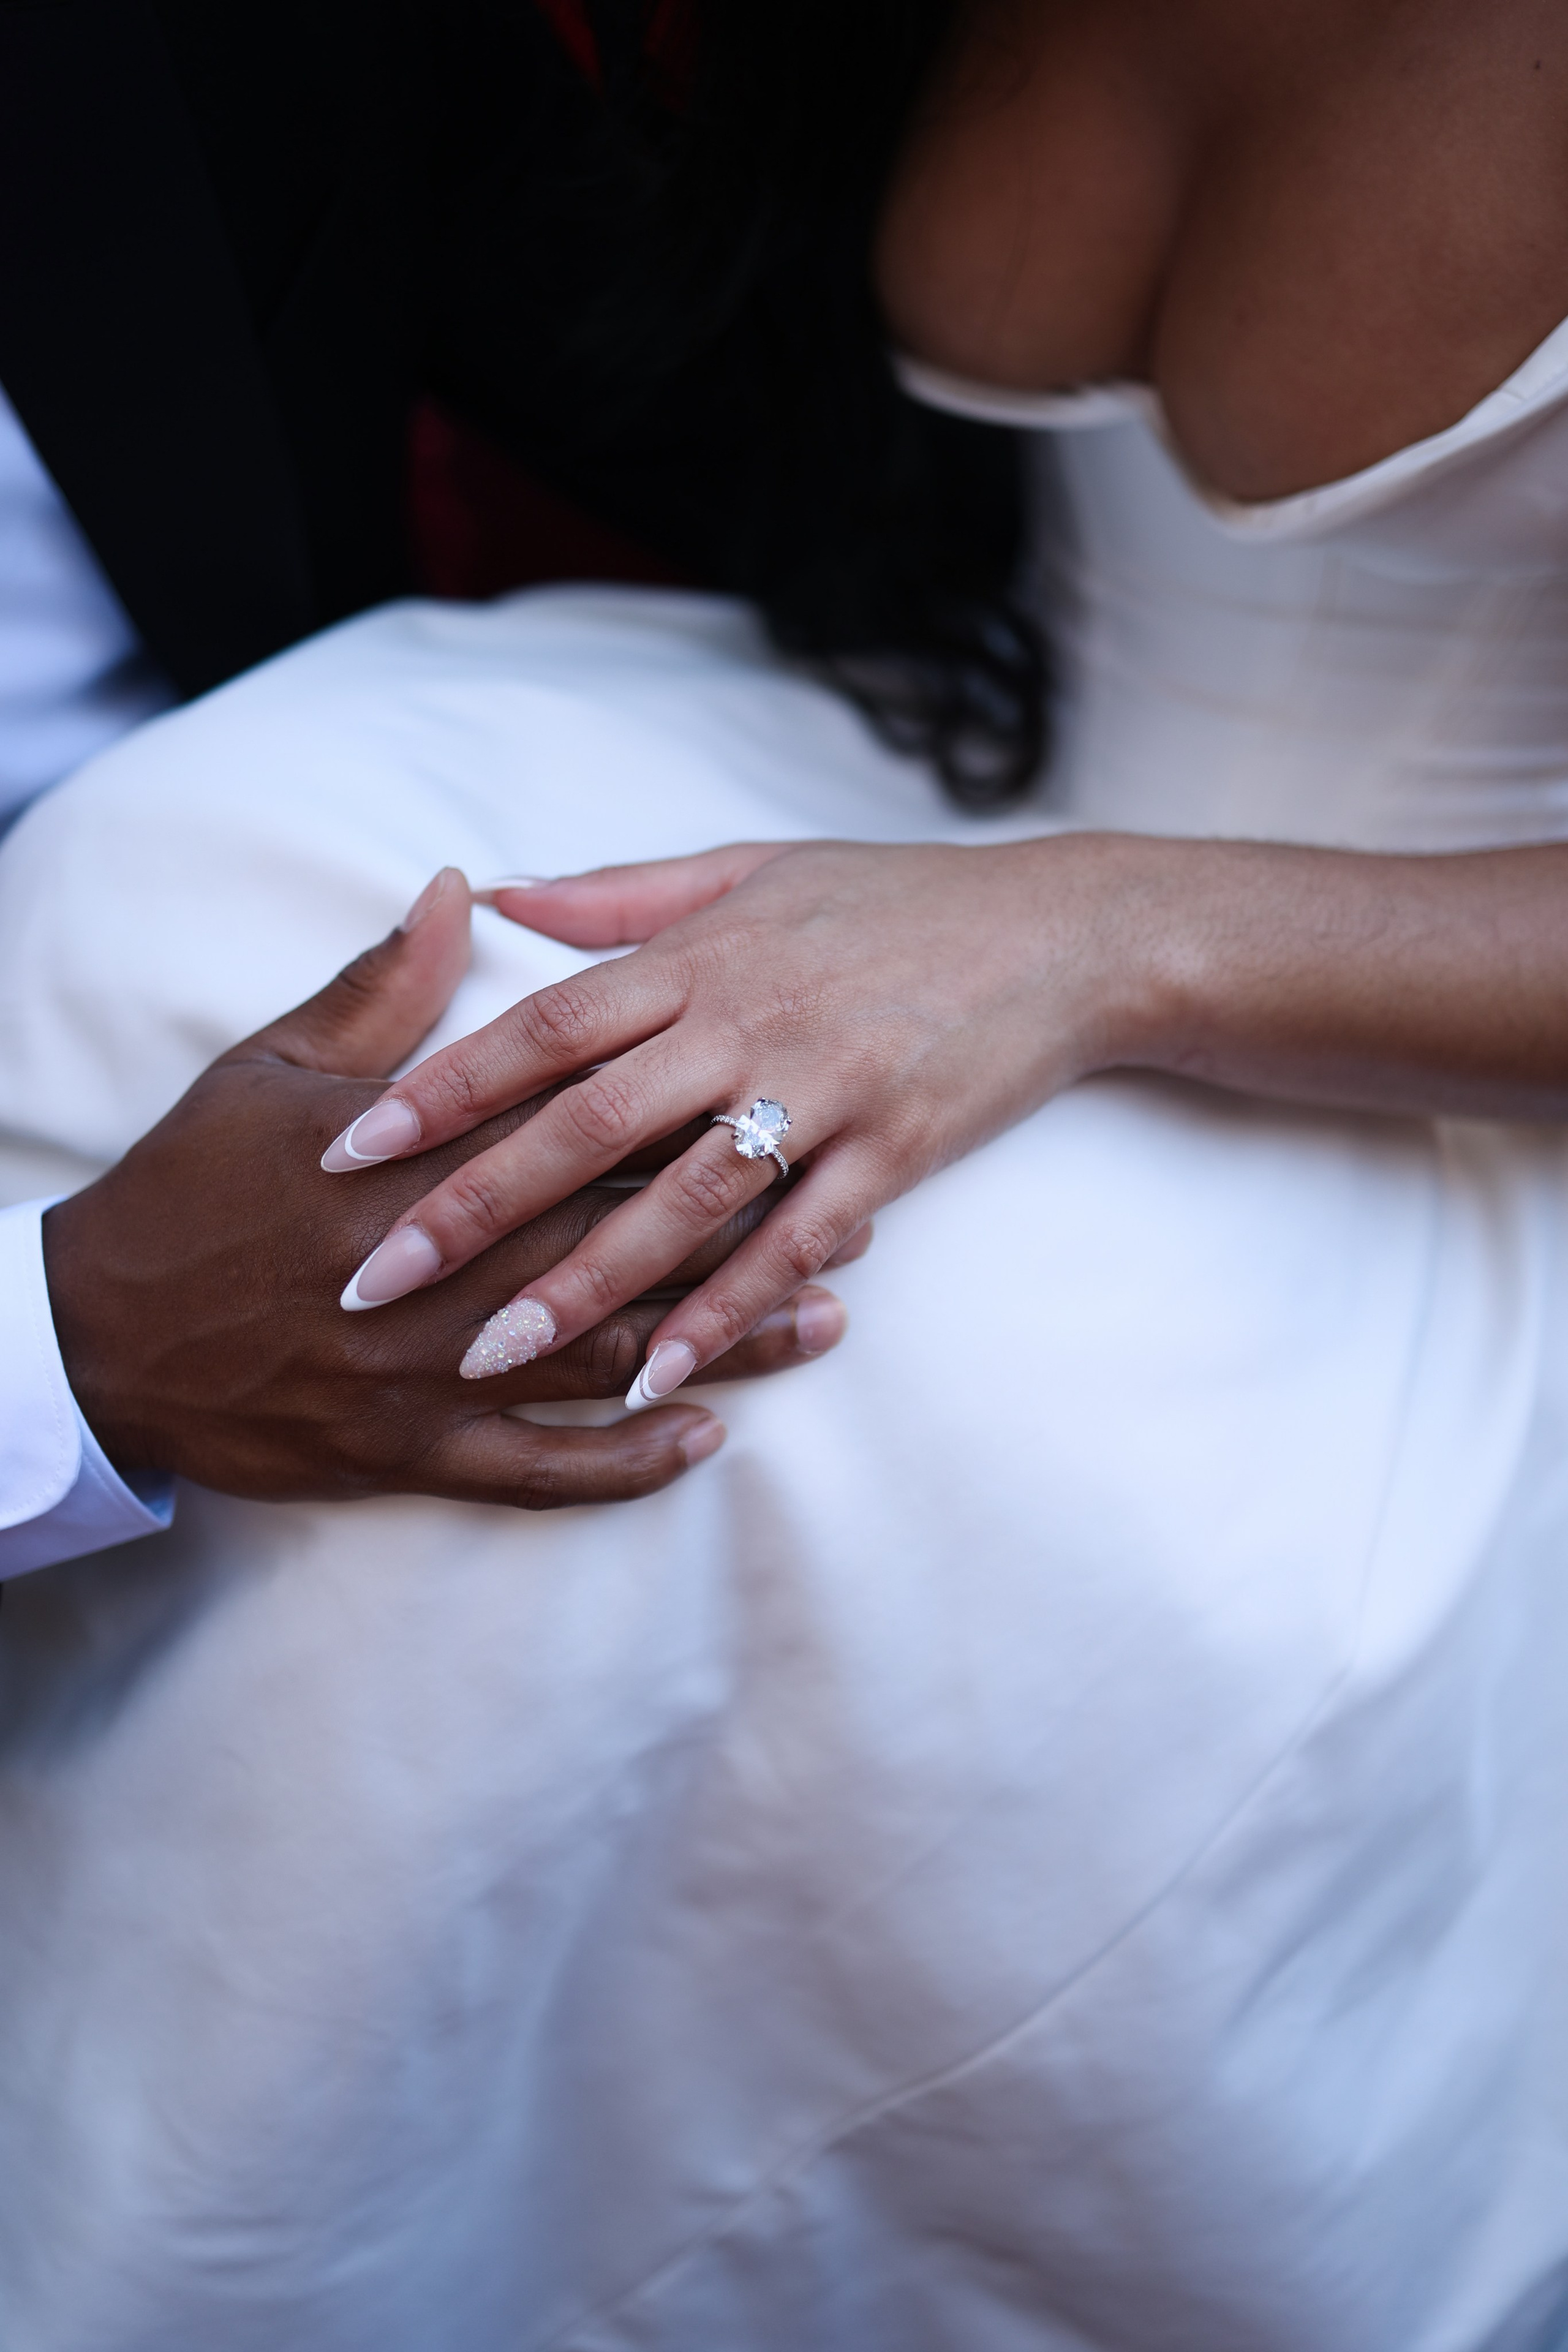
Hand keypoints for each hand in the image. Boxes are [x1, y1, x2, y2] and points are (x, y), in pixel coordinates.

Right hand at [43, 870, 853, 1511]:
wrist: (99, 1333)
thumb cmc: (192, 1188)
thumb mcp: (274, 1067)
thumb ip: (384, 986)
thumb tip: (464, 889)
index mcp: (418, 1157)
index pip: (582, 1128)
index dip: (697, 1115)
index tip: (791, 1095)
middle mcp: (439, 1264)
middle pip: (623, 1239)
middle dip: (746, 1230)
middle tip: (862, 1218)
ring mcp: (425, 1369)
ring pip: (603, 1354)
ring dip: (719, 1341)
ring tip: (825, 1324)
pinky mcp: (406, 1451)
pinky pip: (536, 1470)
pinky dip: (622, 1460)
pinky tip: (700, 1437)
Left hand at [313, 835, 1144, 1399]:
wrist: (1062, 933)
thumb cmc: (896, 901)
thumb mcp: (755, 869)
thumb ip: (624, 895)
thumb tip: (504, 893)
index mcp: (701, 956)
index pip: (546, 1025)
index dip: (444, 1085)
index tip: (350, 1145)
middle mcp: (749, 1023)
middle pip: (586, 1122)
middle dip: (473, 1204)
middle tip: (373, 1276)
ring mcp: (826, 1091)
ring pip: (680, 1198)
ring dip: (580, 1281)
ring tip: (487, 1349)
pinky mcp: (894, 1152)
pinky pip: (793, 1241)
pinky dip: (725, 1308)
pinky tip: (658, 1370)